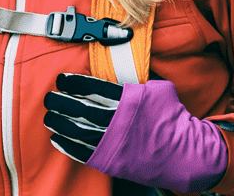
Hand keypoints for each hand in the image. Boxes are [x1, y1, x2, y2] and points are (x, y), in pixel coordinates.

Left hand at [45, 73, 228, 192]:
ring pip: (77, 130)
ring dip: (59, 123)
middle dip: (60, 101)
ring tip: (49, 117)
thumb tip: (124, 72)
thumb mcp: (160, 90)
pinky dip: (67, 145)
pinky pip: (82, 153)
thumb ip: (137, 82)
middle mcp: (118, 120)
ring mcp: (114, 142)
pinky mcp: (112, 161)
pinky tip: (57, 138)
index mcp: (129, 99)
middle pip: (80, 108)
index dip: (74, 82)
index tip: (62, 80)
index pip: (93, 87)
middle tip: (50, 97)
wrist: (184, 153)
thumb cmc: (173, 119)